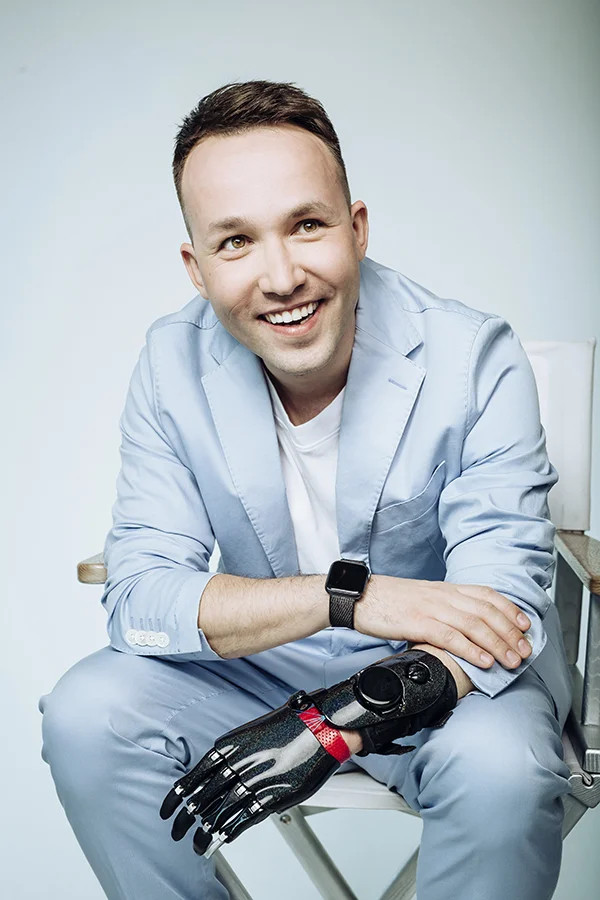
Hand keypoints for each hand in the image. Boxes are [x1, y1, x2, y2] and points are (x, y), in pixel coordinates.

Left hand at [159, 695, 344, 856]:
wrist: (323, 727)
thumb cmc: (292, 725)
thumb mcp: (254, 732)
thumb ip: (236, 753)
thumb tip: (221, 773)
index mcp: (231, 745)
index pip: (195, 775)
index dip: (178, 795)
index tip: (166, 810)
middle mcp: (240, 763)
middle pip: (204, 797)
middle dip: (186, 818)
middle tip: (175, 831)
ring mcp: (257, 781)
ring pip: (222, 812)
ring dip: (207, 831)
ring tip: (197, 845)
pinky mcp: (275, 796)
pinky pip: (246, 818)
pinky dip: (231, 831)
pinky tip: (223, 839)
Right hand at [355, 575, 531, 670]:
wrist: (359, 597)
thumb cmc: (389, 602)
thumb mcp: (422, 599)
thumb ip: (444, 608)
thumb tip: (464, 627)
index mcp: (445, 589)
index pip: (486, 594)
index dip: (509, 609)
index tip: (525, 625)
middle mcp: (443, 595)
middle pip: (486, 611)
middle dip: (510, 632)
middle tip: (525, 650)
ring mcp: (431, 608)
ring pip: (474, 624)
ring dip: (497, 644)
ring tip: (512, 660)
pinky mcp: (417, 622)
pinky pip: (450, 636)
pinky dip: (471, 649)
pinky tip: (483, 661)